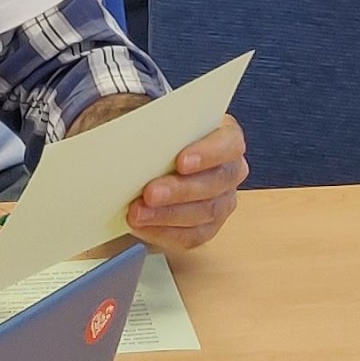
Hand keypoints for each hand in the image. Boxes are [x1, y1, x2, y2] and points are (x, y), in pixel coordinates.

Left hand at [69, 102, 244, 252]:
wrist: (152, 160)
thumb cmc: (158, 139)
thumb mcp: (155, 124)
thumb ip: (150, 127)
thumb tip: (129, 133)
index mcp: (225, 137)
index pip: (229, 144)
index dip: (208, 153)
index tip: (181, 161)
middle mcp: (230, 170)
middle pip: (216, 183)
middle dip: (180, 190)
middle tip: (150, 193)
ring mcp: (222, 200)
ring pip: (205, 213)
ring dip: (168, 215)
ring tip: (137, 213)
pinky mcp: (207, 226)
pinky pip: (191, 236)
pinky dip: (164, 233)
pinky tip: (142, 226)